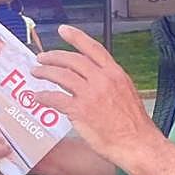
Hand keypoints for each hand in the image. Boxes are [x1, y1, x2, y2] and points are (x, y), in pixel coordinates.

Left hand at [32, 25, 161, 168]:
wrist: (138, 144)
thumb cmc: (134, 125)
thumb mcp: (127, 93)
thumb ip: (110, 82)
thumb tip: (95, 78)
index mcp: (115, 74)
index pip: (93, 48)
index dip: (76, 37)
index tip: (63, 30)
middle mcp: (102, 80)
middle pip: (72, 60)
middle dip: (53, 56)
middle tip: (42, 57)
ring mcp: (90, 94)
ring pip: (61, 75)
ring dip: (45, 72)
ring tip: (36, 72)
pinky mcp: (80, 111)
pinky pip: (55, 98)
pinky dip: (43, 96)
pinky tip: (37, 97)